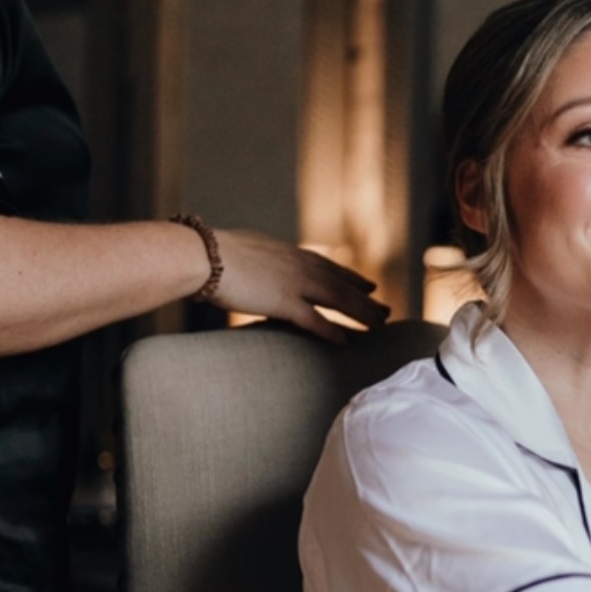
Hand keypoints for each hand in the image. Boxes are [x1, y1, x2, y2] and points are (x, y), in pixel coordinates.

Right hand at [209, 230, 388, 343]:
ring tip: (379, 326)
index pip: (330, 266)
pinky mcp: (282, 302)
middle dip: (366, 299)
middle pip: (342, 284)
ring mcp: (293, 283)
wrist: (203, 254)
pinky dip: (332, 331)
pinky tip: (346, 341)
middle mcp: (299, 266)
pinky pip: (315, 320)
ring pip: (338, 300)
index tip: (370, 286)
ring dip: (361, 314)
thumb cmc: (212, 254)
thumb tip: (259, 266)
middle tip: (387, 312)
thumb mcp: (246, 250)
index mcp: (290, 252)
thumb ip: (262, 260)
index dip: (352, 277)